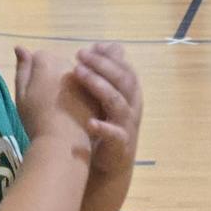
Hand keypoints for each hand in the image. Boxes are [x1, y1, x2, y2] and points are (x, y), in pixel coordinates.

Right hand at [14, 48, 97, 143]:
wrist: (63, 141)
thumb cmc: (36, 119)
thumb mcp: (22, 94)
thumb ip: (23, 69)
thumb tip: (19, 47)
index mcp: (47, 62)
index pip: (39, 56)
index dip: (35, 72)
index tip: (34, 89)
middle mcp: (68, 64)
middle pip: (59, 63)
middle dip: (54, 75)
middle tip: (49, 98)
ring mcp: (85, 77)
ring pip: (75, 73)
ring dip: (70, 83)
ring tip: (63, 106)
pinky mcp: (97, 91)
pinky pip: (88, 86)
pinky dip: (83, 93)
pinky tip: (77, 109)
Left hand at [71, 43, 142, 177]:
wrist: (113, 164)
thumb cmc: (107, 126)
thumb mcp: (106, 98)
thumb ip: (104, 75)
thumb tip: (98, 47)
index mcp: (130, 93)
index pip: (125, 68)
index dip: (110, 56)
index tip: (93, 46)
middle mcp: (132, 106)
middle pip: (123, 80)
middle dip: (102, 64)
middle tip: (80, 55)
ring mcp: (127, 125)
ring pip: (117, 102)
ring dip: (98, 85)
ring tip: (78, 73)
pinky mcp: (120, 145)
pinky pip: (115, 134)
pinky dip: (103, 127)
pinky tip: (90, 122)